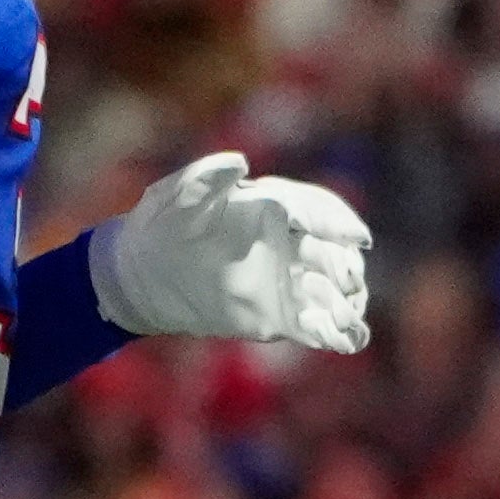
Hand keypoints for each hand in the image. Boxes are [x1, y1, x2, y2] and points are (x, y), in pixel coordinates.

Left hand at [92, 151, 371, 353]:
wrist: (143, 274)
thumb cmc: (161, 224)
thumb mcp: (175, 196)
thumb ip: (206, 178)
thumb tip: (238, 162)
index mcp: (275, 209)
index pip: (319, 212)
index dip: (339, 223)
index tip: (356, 236)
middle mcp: (291, 245)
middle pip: (337, 254)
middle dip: (345, 266)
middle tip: (344, 279)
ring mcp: (291, 283)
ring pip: (339, 292)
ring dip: (348, 303)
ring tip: (340, 315)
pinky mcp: (285, 318)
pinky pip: (324, 328)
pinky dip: (337, 333)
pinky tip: (332, 336)